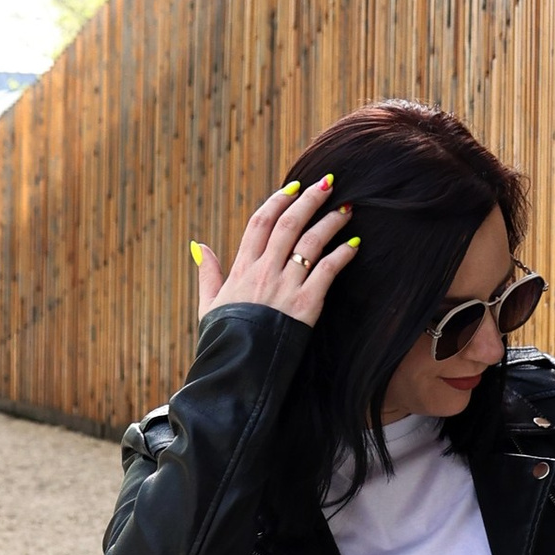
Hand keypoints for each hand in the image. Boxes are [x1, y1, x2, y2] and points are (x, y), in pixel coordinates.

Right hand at [194, 173, 356, 325]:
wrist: (238, 371)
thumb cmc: (224, 340)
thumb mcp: (209, 305)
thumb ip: (208, 273)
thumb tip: (199, 246)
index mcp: (241, 269)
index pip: (260, 223)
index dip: (278, 201)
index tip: (294, 187)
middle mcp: (263, 271)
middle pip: (288, 224)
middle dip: (310, 200)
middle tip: (328, 182)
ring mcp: (284, 286)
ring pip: (310, 242)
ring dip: (330, 222)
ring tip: (347, 209)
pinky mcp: (305, 304)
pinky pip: (326, 270)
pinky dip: (342, 255)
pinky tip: (354, 245)